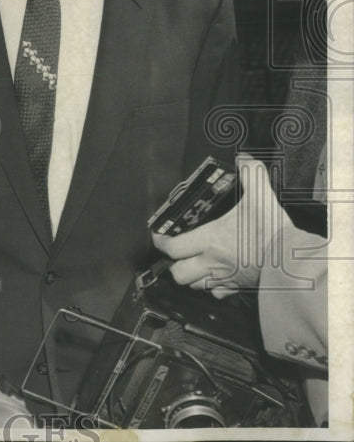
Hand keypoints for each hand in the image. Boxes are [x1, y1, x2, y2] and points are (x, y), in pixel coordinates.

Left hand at [152, 154, 292, 297]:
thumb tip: (244, 158)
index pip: (172, 247)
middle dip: (173, 265)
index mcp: (210, 240)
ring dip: (192, 277)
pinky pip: (218, 294)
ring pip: (195, 286)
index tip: (158, 237)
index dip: (160, 242)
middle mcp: (212, 262)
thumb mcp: (261, 197)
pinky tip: (218, 278)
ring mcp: (224, 278)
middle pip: (178, 273)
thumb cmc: (273, 232)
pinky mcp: (239, 288)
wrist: (294, 261)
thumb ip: (251, 174)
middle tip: (177, 254)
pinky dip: (213, 288)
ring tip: (194, 265)